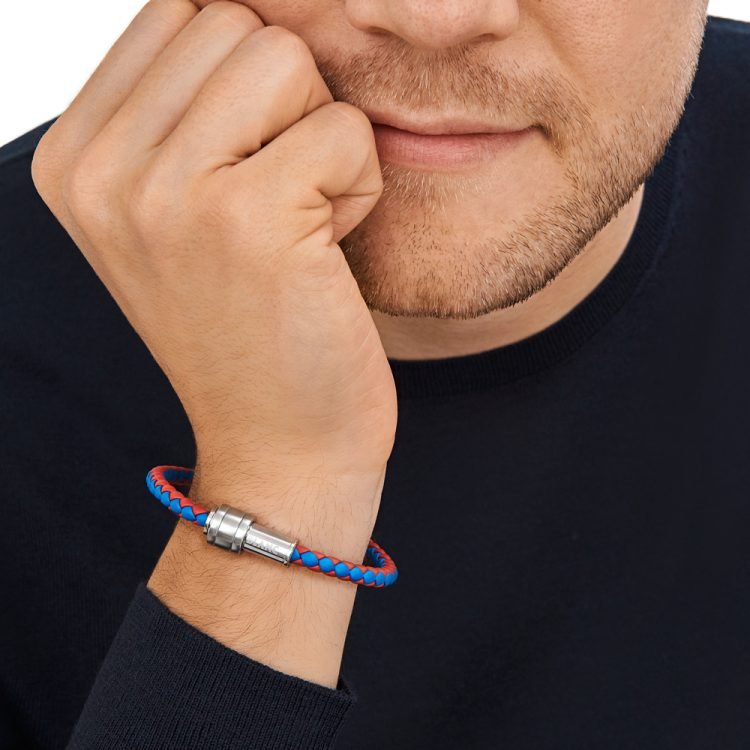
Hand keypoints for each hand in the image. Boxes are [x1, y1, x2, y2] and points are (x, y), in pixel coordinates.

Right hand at [30, 0, 396, 521]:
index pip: (179, 17)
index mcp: (74, 159)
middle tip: (281, 201)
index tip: (247, 173)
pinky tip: (327, 251)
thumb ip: (185, 106)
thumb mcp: (180, 215)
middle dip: (285, 106)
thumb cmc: (248, 327)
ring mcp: (165, 193)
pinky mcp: (245, 219)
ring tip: (301, 222)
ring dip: (320, 139)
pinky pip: (344, 130)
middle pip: (236, 25)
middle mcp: (101, 169)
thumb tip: (252, 15)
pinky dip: (358, 186)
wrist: (280, 444)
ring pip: (287, 58)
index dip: (246, 87)